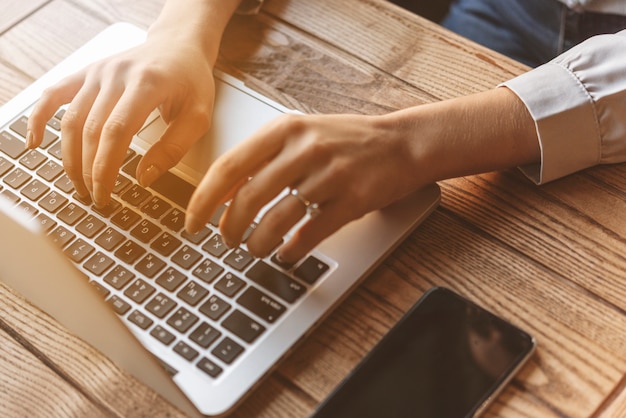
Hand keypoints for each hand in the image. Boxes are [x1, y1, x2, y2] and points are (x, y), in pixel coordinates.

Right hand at [27, 30, 215, 206]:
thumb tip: (143, 178)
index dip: (105, 167)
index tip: (105, 194)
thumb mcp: (199, 116)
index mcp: (147, 83)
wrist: (179, 45)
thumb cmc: (191, 80)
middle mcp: (117, 75)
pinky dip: (39, 118)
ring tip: (79, 184)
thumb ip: (174, 147)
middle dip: (89, 170)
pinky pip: (55, 94)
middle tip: (95, 197)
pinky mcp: (87, 72)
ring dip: (70, 156)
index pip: (116, 132)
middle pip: (91, 129)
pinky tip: (36, 143)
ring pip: (71, 119)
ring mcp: (98, 72)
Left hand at [185, 113, 423, 263]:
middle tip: (226, 241)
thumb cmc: (346, 141)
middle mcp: (304, 149)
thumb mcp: (301, 133)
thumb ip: (263, 157)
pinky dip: (291, 251)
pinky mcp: (351, 201)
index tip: (192, 222)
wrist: (402, 143)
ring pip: (276, 220)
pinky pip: (310, 235)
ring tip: (254, 250)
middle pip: (247, 198)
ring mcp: (329, 175)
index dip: (203, 200)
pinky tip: (286, 255)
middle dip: (229, 228)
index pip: (228, 167)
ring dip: (258, 243)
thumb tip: (222, 196)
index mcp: (284, 129)